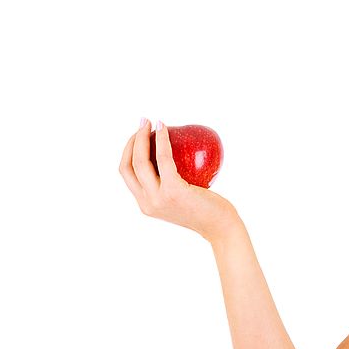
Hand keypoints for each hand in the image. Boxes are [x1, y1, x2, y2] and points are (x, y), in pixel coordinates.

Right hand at [119, 118, 239, 241]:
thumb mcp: (181, 200)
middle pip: (128, 166)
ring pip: (140, 161)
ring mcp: (158, 198)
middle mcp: (147, 203)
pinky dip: (161, 141)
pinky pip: (164, 159)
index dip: (128, 151)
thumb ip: (170, 186)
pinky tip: (165, 128)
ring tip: (151, 121)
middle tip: (143, 122)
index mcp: (146, 205)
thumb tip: (170, 158)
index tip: (137, 135)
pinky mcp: (173, 191)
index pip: (127, 174)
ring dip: (141, 137)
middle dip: (131, 140)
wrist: (221, 227)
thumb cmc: (207, 210)